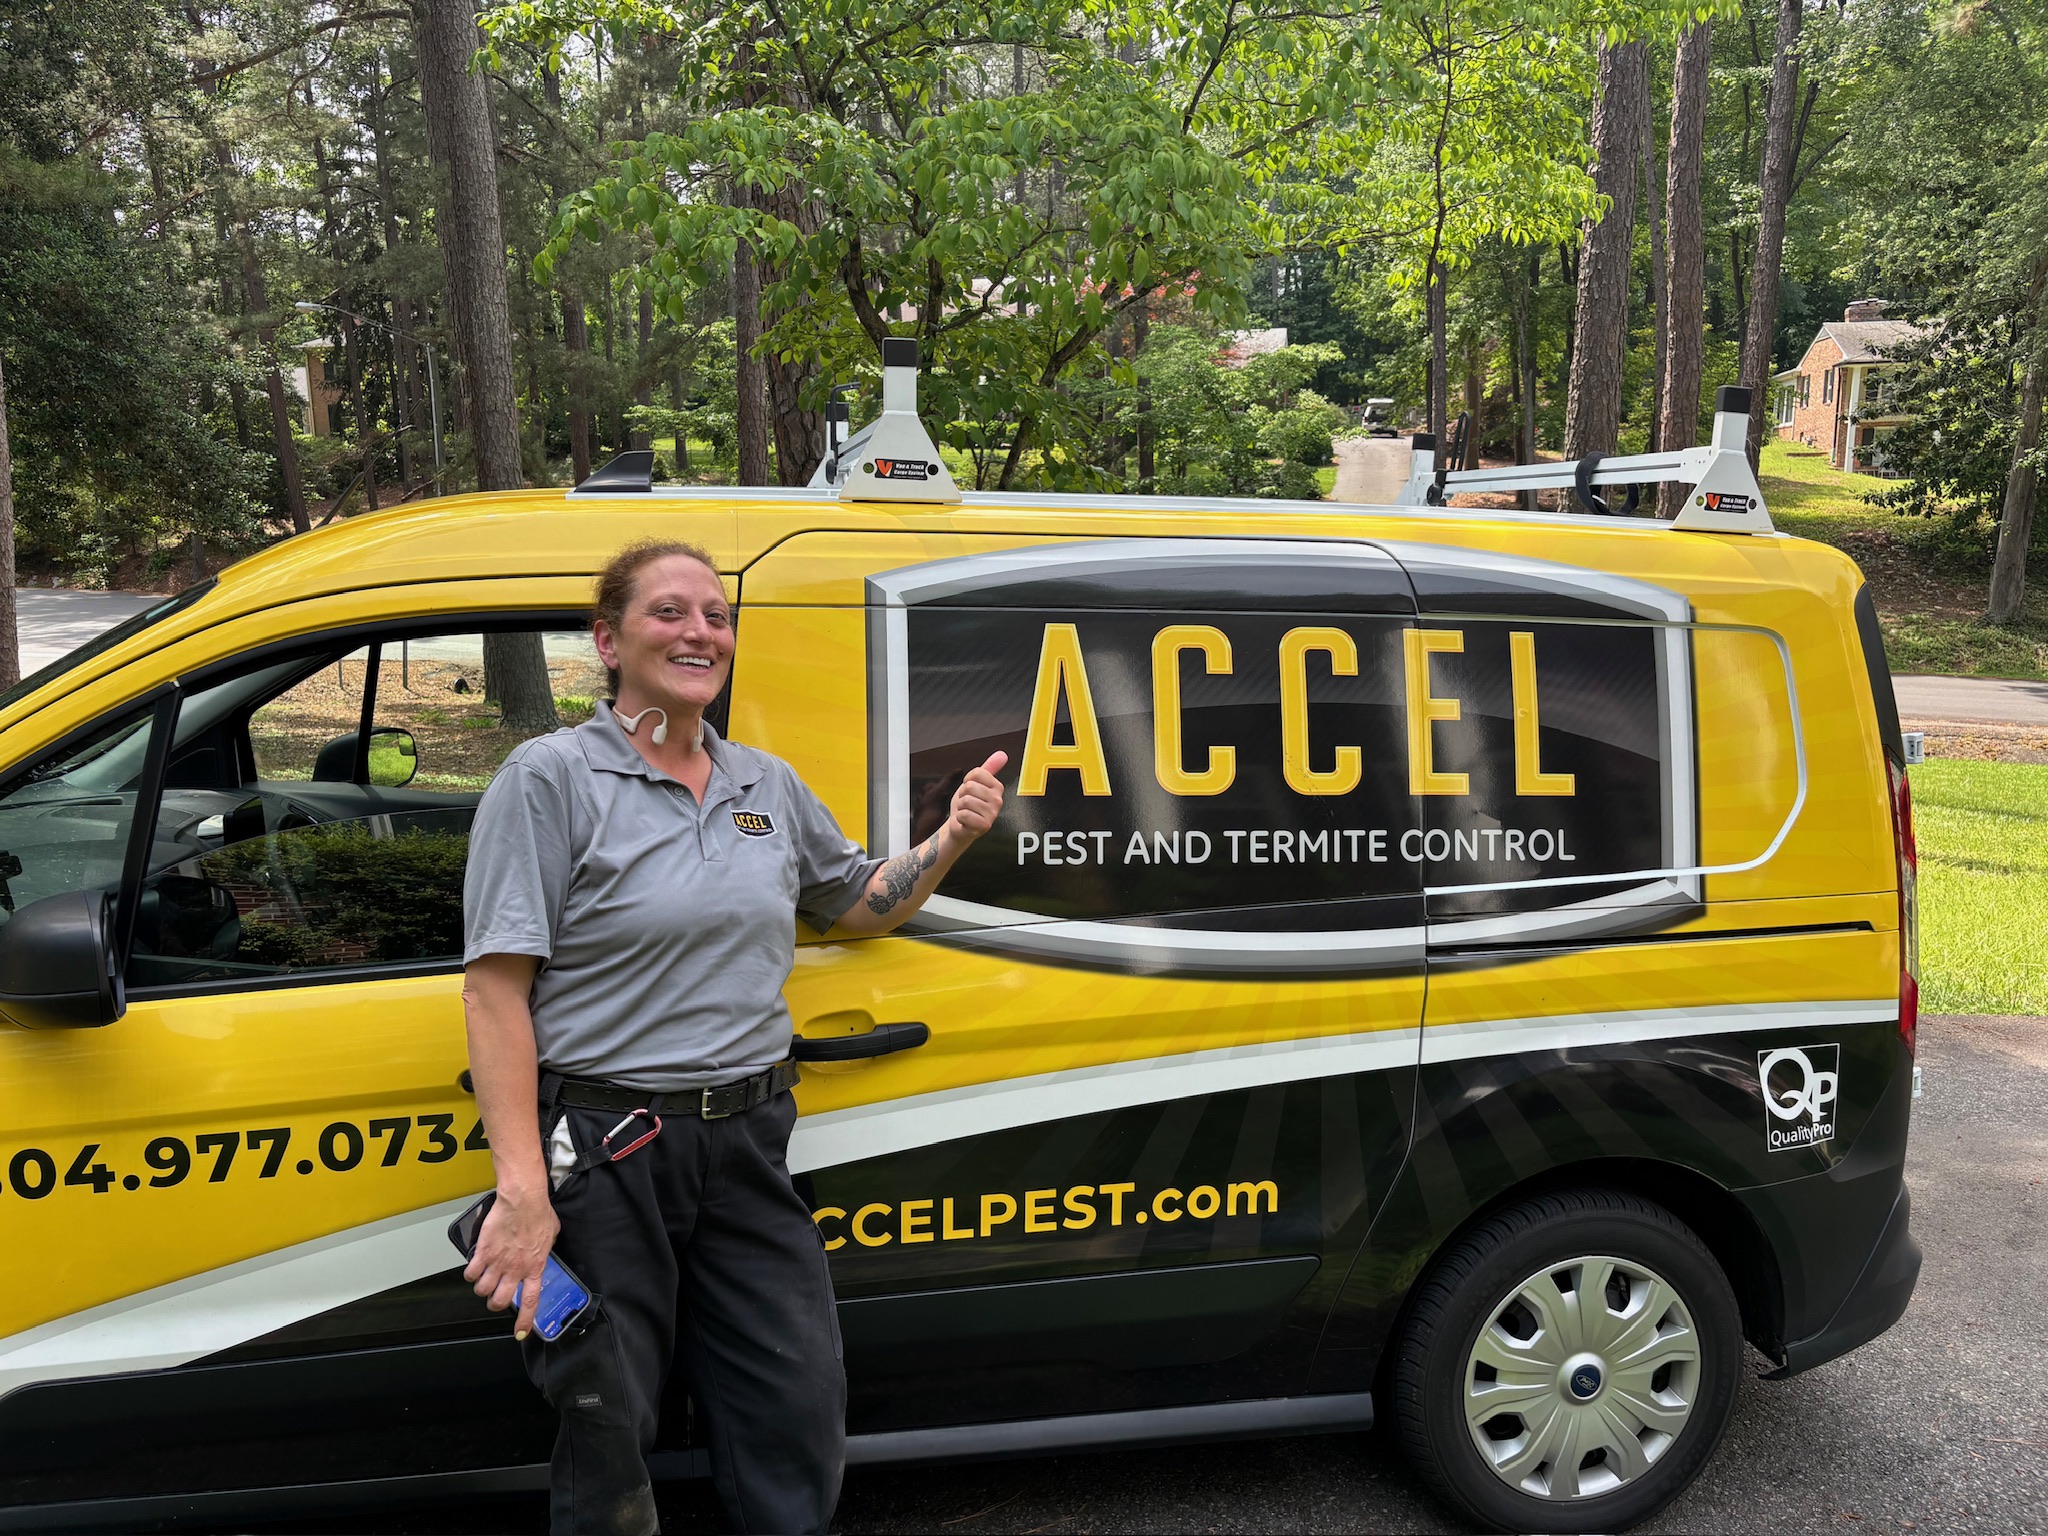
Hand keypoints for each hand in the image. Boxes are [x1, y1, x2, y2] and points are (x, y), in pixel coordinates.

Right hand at [464, 1184, 559, 1339]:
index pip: (530, 1301)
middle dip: (495, 1304)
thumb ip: (544, 1249)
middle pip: (500, 1301)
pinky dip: (470, 1275)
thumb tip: (542, 1250)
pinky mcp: (483, 1252)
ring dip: (482, 1289)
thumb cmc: (539, 1213)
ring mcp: (497, 1262)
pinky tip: (473, 1269)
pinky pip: (470, 1273)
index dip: (524, 1320)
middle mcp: (515, 1269)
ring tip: (483, 1282)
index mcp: (535, 1267)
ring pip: (483, 1290)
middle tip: (495, 1298)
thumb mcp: (551, 1235)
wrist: (523, 1200)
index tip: (520, 1332)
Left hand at [944, 751, 1006, 846]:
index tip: (971, 790)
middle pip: (969, 787)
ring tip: (967, 812)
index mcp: (997, 787)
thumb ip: (989, 767)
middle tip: (968, 803)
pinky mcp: (984, 826)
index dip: (967, 780)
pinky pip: (964, 814)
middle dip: (963, 795)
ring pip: (966, 801)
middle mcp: (998, 800)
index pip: (977, 773)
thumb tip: (1002, 754)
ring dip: (961, 807)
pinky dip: (960, 818)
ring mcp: (992, 814)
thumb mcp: (975, 783)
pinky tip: (966, 821)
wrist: (960, 826)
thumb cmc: (968, 805)